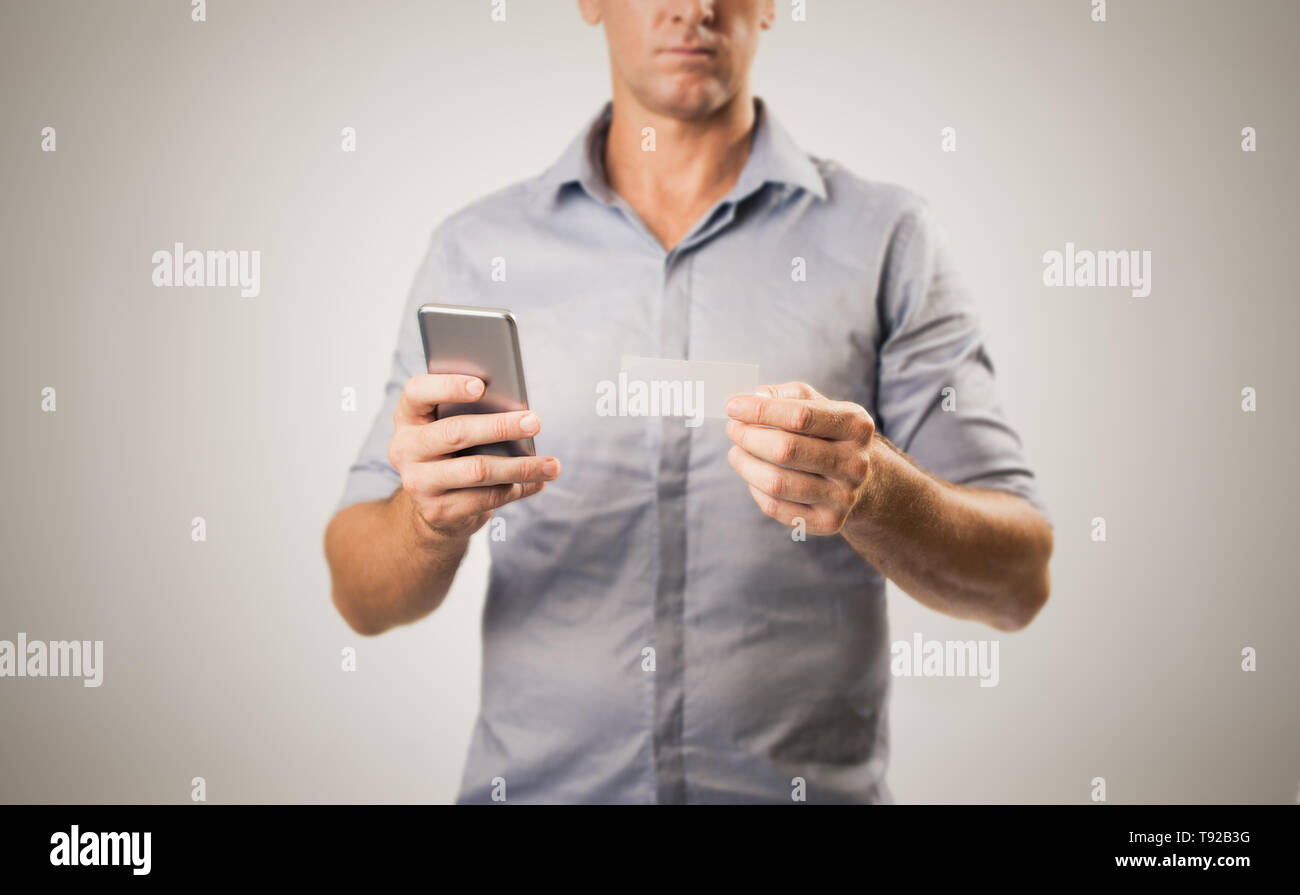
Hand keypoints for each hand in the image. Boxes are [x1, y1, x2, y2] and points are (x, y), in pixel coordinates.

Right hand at [387, 373, 560, 539]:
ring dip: (521, 467)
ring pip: (477, 470)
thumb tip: (518, 411)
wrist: (431, 506)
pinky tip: (538, 482)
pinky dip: (516, 489)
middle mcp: (405, 449)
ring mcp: (418, 483)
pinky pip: (485, 498)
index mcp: (408, 417)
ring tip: (552, 464)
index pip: (417, 392)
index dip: (447, 386)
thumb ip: (470, 412)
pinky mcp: (438, 511)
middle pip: (455, 432)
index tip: (482, 385)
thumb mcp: (448, 426)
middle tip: (535, 422)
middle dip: (500, 426)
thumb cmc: (450, 451)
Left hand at [724, 381, 876, 534]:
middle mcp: (855, 462)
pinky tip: (753, 477)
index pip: (800, 416)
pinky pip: (776, 507)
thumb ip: (785, 396)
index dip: (761, 411)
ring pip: (777, 483)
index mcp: (855, 425)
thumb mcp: (817, 405)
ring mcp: (844, 496)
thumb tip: (752, 398)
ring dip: (745, 464)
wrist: (863, 480)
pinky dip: (756, 490)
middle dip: (748, 437)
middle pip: (786, 450)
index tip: (732, 406)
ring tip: (735, 452)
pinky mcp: (829, 522)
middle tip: (732, 429)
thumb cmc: (827, 434)